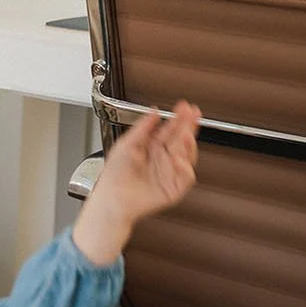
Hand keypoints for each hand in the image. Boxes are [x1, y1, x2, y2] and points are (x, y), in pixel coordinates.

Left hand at [73, 101, 200, 265]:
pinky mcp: (174, 188)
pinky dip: (185, 168)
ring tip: (186, 135)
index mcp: (153, 146)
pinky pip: (186, 177)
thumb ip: (141, 128)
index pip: (171, 129)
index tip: (184, 107)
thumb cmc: (114, 176)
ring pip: (187, 156)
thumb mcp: (125, 145)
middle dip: (189, 126)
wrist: (112, 200)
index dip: (179, 118)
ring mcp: (170, 172)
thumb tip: (153, 112)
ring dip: (189, 145)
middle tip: (193, 114)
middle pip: (182, 139)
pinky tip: (179, 160)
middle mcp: (163, 158)